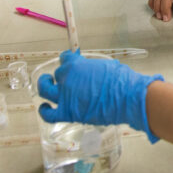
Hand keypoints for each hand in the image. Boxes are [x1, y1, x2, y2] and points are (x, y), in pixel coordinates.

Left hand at [37, 49, 163, 142]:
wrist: (127, 97)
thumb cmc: (121, 80)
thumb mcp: (106, 64)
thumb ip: (92, 67)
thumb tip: (91, 71)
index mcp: (75, 64)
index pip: (65, 58)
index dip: (68, 59)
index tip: (69, 61)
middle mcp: (66, 79)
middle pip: (57, 74)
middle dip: (62, 74)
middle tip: (66, 77)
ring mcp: (65, 97)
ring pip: (45, 90)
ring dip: (44, 85)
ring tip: (46, 84)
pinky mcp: (68, 113)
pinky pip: (49, 114)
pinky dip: (44, 111)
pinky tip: (45, 107)